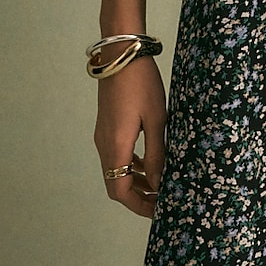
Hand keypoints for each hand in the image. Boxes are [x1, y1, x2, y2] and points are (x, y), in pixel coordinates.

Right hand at [94, 55, 165, 218]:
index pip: (120, 191)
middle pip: (116, 183)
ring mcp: (103, 134)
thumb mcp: (157, 120)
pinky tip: (148, 160)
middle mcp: (104, 145)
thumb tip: (159, 184)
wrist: (120, 53)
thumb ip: (157, 154)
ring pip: (116, 169)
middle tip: (162, 200)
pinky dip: (131, 163)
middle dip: (139, 196)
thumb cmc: (141, 84)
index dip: (139, 206)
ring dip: (135, 180)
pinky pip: (116, 154)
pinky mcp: (107, 124)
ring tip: (159, 182)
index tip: (159, 211)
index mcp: (115, 147)